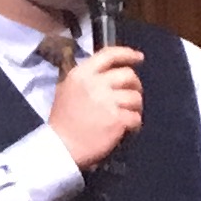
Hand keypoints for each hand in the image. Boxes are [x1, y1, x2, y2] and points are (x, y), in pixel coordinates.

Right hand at [47, 43, 144, 170]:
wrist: (61, 147)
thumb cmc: (63, 120)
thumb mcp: (66, 89)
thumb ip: (86, 78)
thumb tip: (107, 73)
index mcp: (82, 74)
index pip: (109, 55)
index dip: (127, 54)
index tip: (138, 58)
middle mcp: (95, 84)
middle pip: (128, 75)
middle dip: (135, 85)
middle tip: (132, 95)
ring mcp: (107, 102)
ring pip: (135, 97)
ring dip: (136, 107)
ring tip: (128, 115)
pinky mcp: (117, 120)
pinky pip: (136, 117)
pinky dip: (135, 123)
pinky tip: (128, 129)